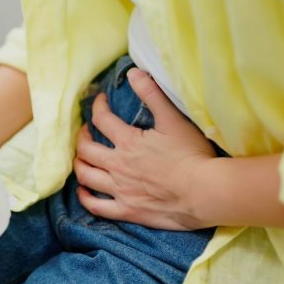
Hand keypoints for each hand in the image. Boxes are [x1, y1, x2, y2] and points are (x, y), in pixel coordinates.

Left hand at [74, 68, 216, 230]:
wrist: (204, 193)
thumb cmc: (192, 155)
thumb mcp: (173, 119)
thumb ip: (152, 94)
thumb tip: (133, 73)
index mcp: (128, 142)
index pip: (101, 119)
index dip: (97, 106)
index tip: (99, 101)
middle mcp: (118, 165)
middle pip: (86, 149)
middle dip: (81, 137)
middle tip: (85, 132)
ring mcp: (120, 190)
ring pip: (86, 176)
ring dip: (79, 164)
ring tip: (82, 158)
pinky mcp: (127, 210)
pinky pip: (96, 206)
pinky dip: (85, 197)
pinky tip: (84, 191)